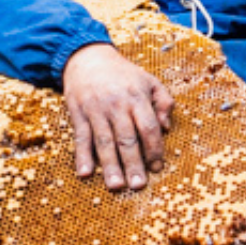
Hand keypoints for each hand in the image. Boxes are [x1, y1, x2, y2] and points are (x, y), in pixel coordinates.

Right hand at [61, 44, 173, 190]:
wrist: (87, 58)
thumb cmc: (123, 73)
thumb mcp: (149, 80)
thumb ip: (164, 101)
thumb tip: (167, 127)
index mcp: (137, 97)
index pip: (148, 127)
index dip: (154, 149)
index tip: (157, 167)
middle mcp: (116, 105)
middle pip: (127, 139)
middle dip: (134, 163)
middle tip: (139, 185)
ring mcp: (96, 110)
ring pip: (104, 142)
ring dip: (110, 166)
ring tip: (116, 186)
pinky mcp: (78, 114)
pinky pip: (81, 138)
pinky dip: (82, 157)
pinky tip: (85, 173)